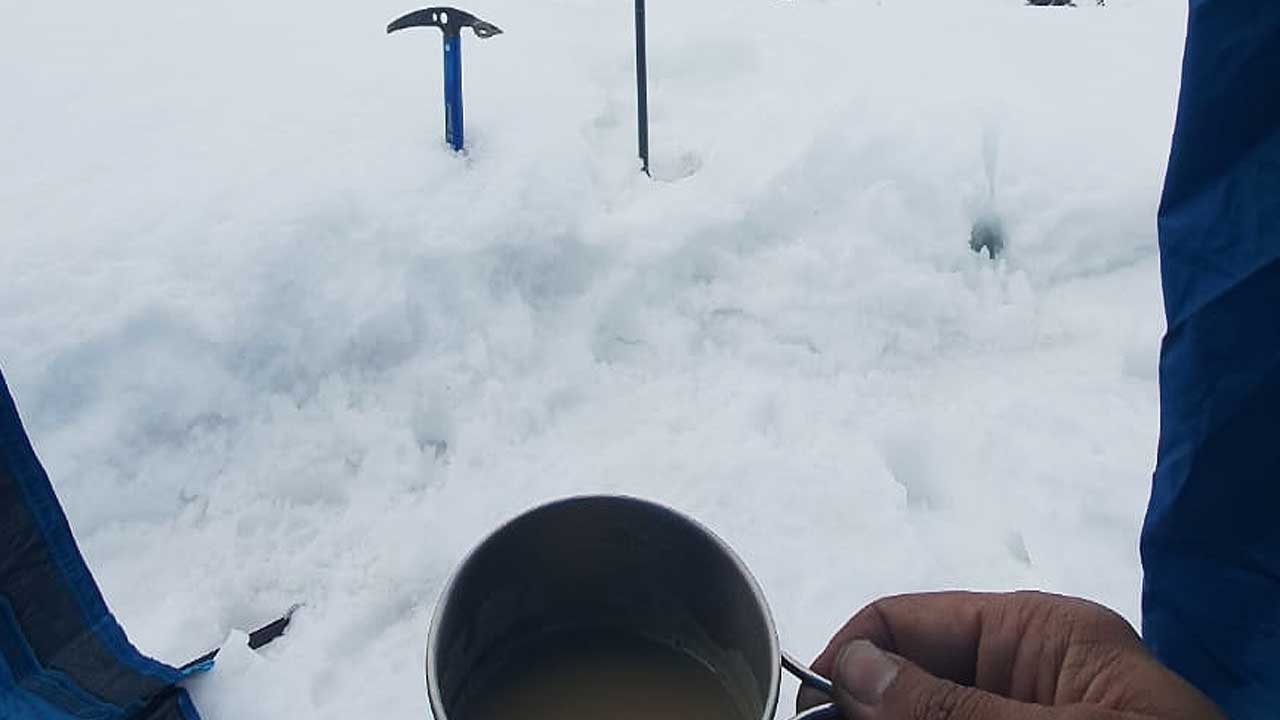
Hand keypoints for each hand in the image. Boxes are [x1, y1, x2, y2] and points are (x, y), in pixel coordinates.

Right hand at [796, 591, 1223, 719]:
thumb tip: (849, 666)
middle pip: (910, 680)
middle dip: (863, 712)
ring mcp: (1029, 719)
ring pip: (927, 717)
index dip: (849, 658)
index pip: (910, 620)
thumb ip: (949, 708)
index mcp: (1039, 634)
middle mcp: (1027, 677)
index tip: (806, 715)